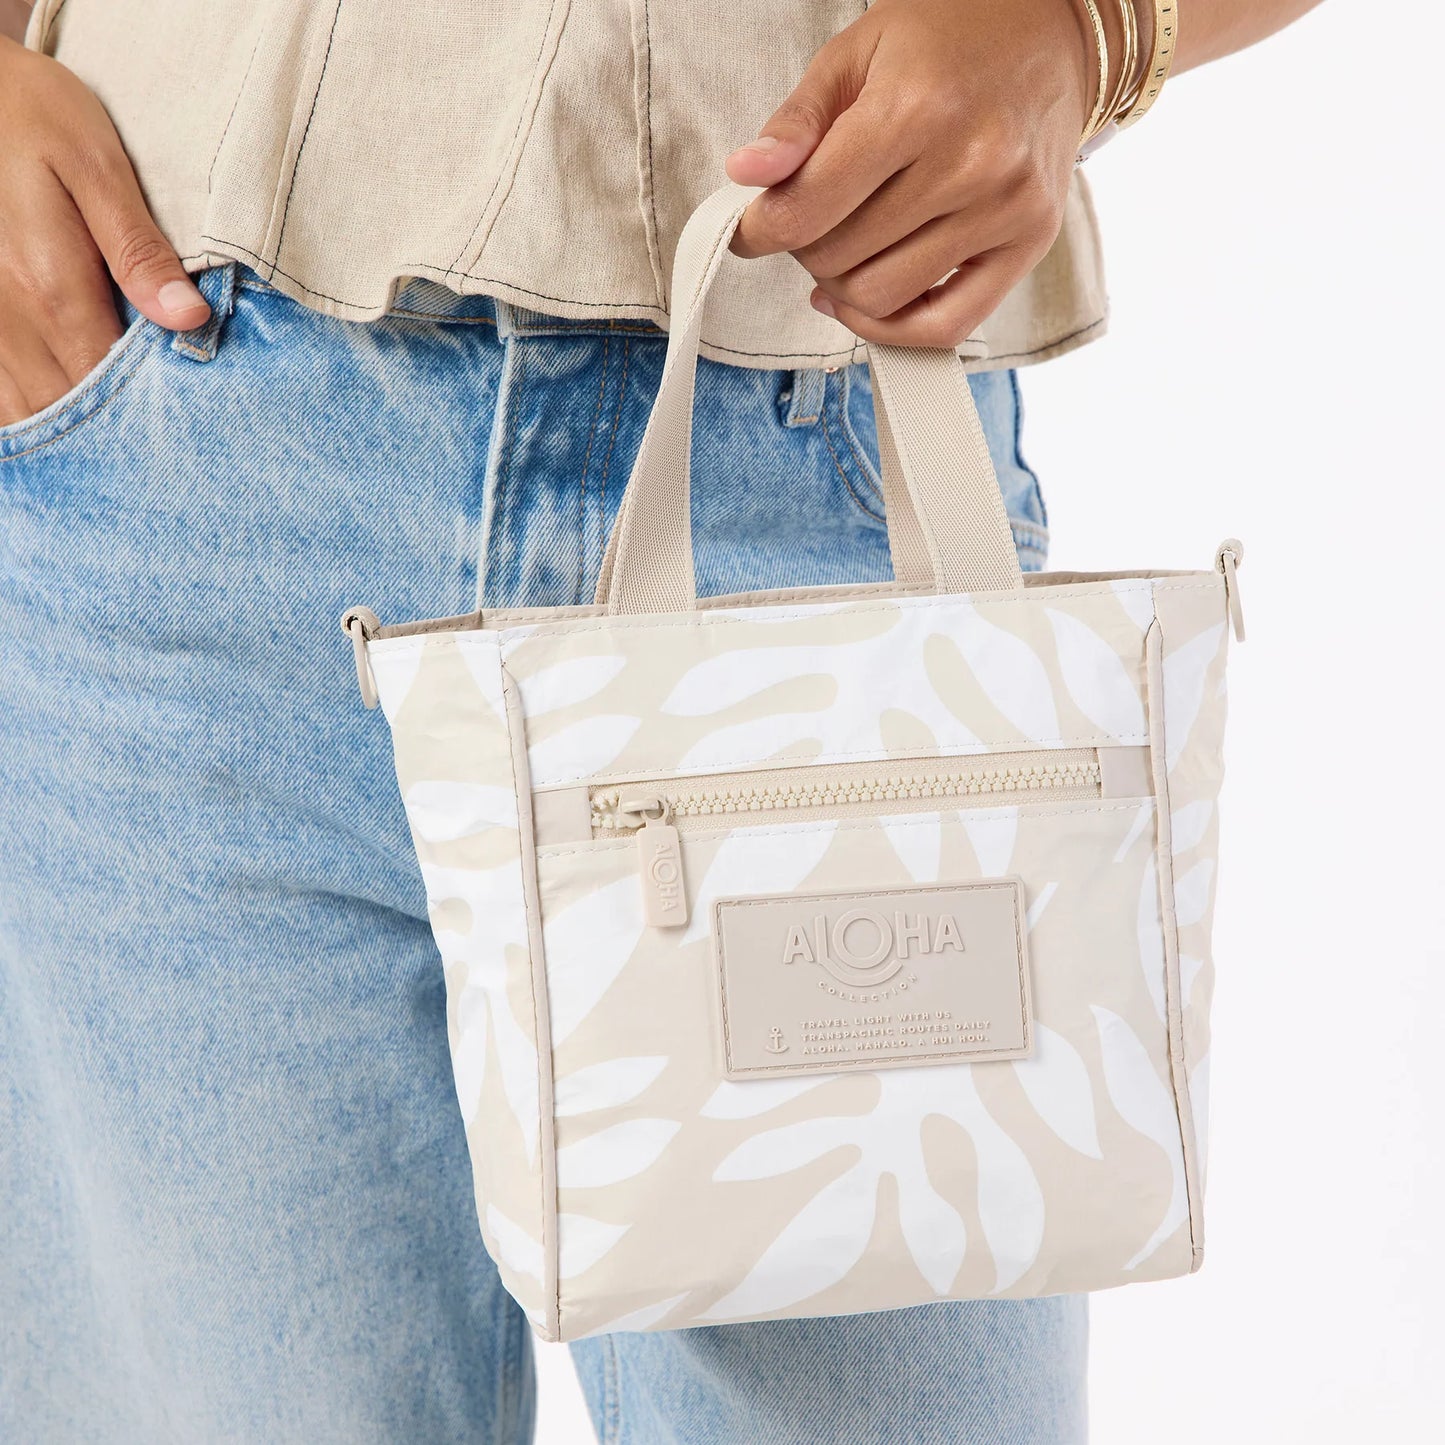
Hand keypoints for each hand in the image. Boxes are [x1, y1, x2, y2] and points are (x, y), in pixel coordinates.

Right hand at [0, 37, 209, 424]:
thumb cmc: (31, 116)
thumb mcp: (96, 167)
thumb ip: (140, 251)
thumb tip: (191, 319)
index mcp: (50, 288)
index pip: (108, 382)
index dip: (150, 410)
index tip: (190, 415)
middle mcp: (5, 318)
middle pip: (65, 407)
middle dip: (112, 426)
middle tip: (164, 426)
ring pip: (24, 409)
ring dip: (69, 423)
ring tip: (121, 426)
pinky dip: (30, 405)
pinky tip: (66, 397)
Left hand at [725, 0, 1094, 347]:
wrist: (1049, 31)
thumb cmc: (946, 39)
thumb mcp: (856, 53)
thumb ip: (797, 122)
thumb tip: (746, 176)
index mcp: (916, 107)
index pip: (807, 209)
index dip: (760, 231)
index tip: (751, 229)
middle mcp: (968, 163)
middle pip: (839, 260)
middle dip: (805, 249)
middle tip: (813, 220)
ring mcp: (1004, 209)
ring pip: (881, 298)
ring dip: (842, 286)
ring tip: (845, 246)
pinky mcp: (1029, 243)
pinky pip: (945, 327)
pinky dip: (892, 329)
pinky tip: (864, 302)